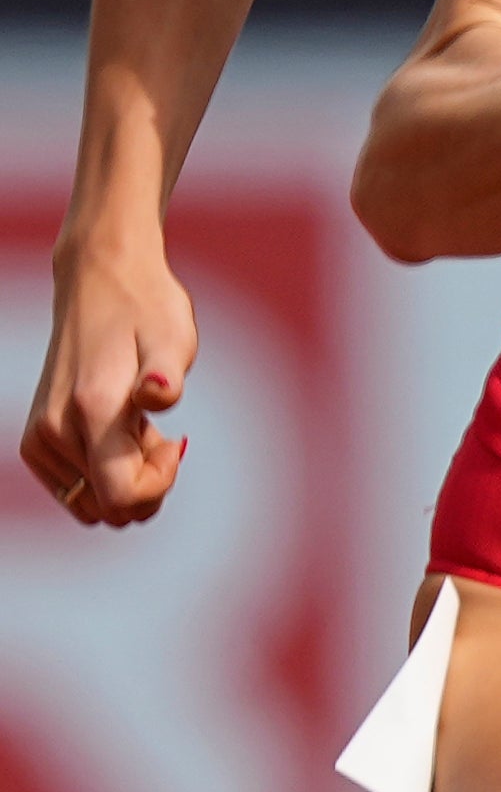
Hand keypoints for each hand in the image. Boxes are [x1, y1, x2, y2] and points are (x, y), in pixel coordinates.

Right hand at [23, 216, 196, 526]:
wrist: (100, 283)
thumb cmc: (147, 310)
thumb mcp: (173, 337)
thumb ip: (167, 375)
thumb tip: (159, 395)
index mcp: (90, 412)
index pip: (122, 497)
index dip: (160, 484)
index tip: (174, 442)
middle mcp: (54, 433)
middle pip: (110, 508)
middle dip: (146, 482)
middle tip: (156, 431)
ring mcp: (40, 440)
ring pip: (94, 502)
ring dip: (125, 476)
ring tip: (136, 427)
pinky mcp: (35, 443)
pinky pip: (76, 491)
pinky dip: (104, 472)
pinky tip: (118, 429)